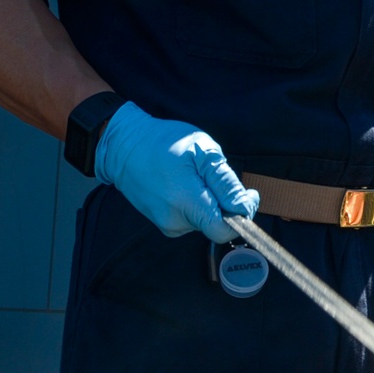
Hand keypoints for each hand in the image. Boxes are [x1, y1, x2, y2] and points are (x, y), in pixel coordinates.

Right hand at [94, 102, 258, 241]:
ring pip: (205, 221)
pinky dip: (196, 203)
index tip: (249, 195)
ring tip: (194, 175)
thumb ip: (225, 182)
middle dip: (226, 203)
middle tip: (215, 174)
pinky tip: (184, 183)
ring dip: (210, 201)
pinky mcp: (163, 223)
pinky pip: (192, 218)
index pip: (224, 230)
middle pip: (217, 224)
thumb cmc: (163, 142)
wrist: (124, 146)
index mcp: (185, 202)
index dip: (243, 215)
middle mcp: (174, 221)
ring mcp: (166, 224)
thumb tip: (244, 206)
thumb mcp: (202, 150)